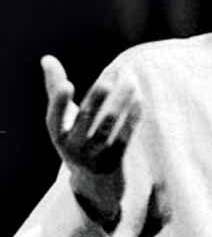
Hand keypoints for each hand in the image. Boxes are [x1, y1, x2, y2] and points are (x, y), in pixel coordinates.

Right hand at [41, 55, 141, 223]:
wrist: (93, 178)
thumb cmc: (76, 136)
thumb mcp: (63, 118)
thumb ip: (56, 88)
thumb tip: (47, 58)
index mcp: (58, 134)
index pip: (54, 118)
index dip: (59, 102)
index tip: (67, 84)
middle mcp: (72, 147)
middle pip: (86, 118)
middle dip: (100, 94)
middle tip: (114, 71)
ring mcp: (94, 155)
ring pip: (108, 125)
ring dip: (121, 101)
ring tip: (132, 80)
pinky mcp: (114, 159)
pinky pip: (125, 135)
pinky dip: (132, 116)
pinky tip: (139, 98)